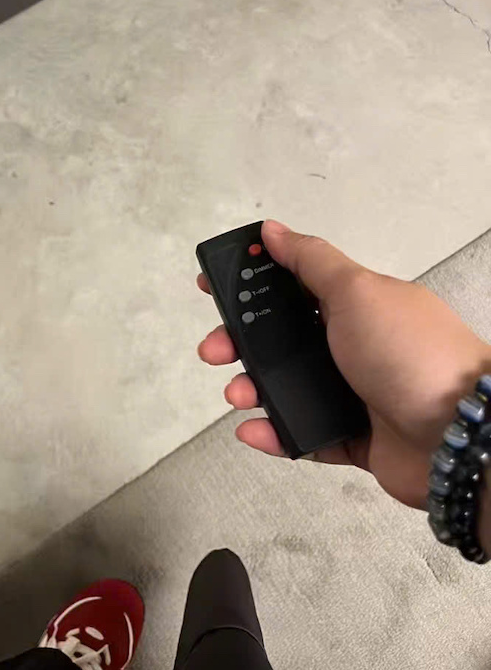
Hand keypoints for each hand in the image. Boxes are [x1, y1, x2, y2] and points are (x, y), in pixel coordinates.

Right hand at [197, 220, 490, 510]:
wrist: (458, 435)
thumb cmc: (406, 351)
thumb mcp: (356, 291)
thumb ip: (310, 261)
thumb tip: (272, 229)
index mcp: (356, 304)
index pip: (293, 287)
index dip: (250, 284)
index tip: (211, 288)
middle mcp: (354, 345)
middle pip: (282, 340)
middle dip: (240, 342)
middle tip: (213, 350)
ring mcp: (355, 394)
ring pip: (288, 388)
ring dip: (253, 389)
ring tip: (237, 395)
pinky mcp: (355, 440)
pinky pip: (305, 434)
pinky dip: (276, 433)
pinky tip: (252, 430)